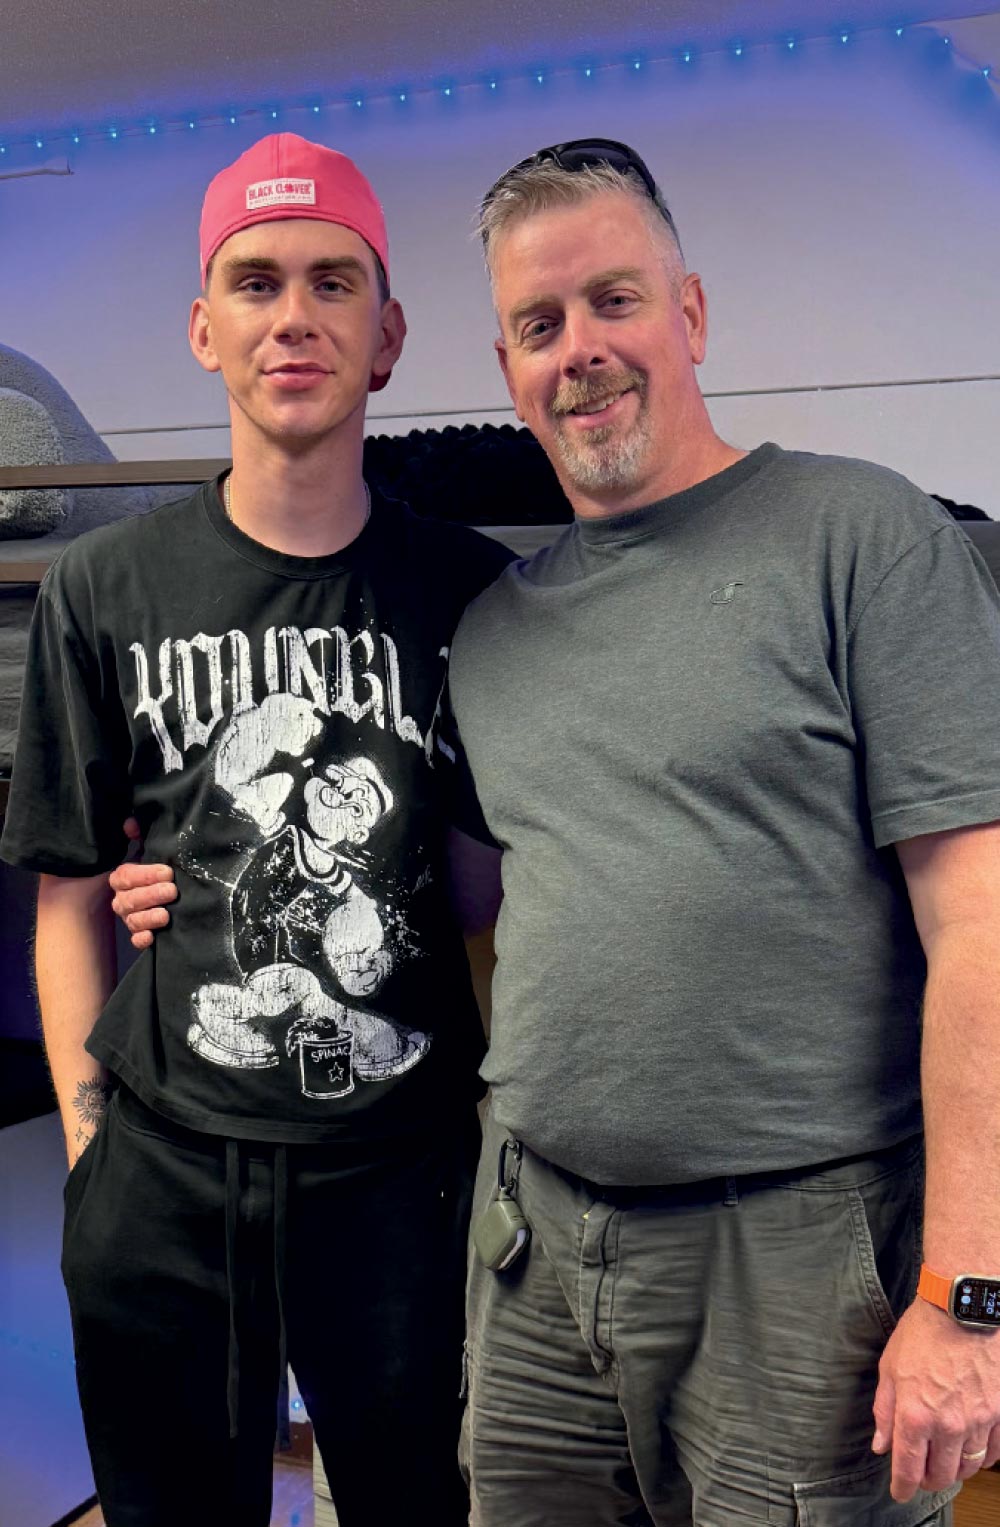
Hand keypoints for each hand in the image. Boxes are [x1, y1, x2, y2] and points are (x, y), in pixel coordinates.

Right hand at [109, 823, 176, 949]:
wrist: (167, 892)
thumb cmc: (157, 870)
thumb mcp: (151, 850)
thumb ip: (140, 837)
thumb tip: (131, 823)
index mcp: (123, 878)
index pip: (127, 876)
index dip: (145, 874)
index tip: (167, 872)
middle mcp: (122, 899)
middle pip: (129, 900)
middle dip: (151, 895)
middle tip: (172, 890)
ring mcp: (130, 918)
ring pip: (132, 920)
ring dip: (149, 918)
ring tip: (166, 915)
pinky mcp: (139, 935)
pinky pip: (136, 940)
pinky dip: (142, 939)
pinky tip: (152, 937)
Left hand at [873, 1296, 999, 1500]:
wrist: (962, 1309)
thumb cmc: (922, 1333)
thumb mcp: (890, 1367)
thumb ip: (884, 1410)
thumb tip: (881, 1445)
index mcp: (914, 1415)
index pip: (907, 1469)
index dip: (902, 1487)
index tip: (899, 1492)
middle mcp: (947, 1425)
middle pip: (940, 1475)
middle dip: (928, 1480)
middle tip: (922, 1473)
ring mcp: (977, 1421)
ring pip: (967, 1467)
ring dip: (954, 1470)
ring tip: (945, 1461)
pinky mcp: (999, 1414)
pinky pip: (993, 1453)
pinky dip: (981, 1458)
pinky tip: (972, 1451)